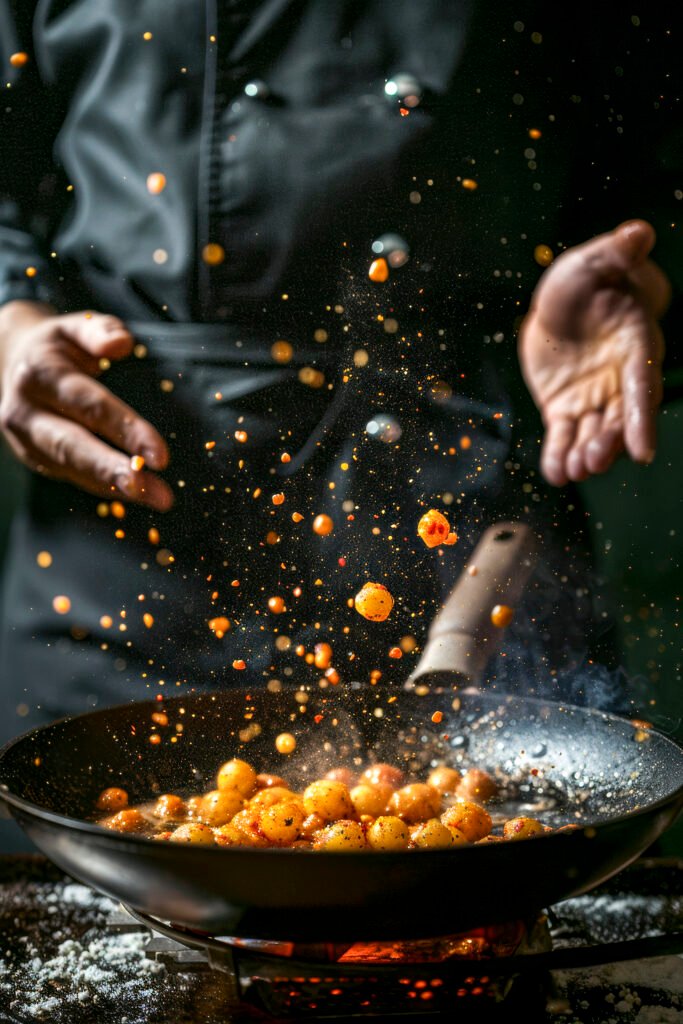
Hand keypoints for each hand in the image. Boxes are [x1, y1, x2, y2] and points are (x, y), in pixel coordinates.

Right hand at [0, 303, 172, 509]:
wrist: (14, 364)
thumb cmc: (58, 346)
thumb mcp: (75, 327)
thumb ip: (99, 332)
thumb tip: (121, 344)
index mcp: (40, 374)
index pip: (89, 406)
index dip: (126, 431)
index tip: (160, 456)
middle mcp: (25, 411)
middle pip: (74, 447)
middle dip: (115, 472)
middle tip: (156, 493)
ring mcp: (25, 440)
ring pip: (72, 469)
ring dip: (116, 488)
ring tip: (157, 498)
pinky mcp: (34, 458)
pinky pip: (72, 476)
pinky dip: (104, 488)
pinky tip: (136, 495)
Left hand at [518, 220, 669, 485]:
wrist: (560, 304)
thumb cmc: (587, 278)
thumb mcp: (596, 259)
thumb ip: (617, 251)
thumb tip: (638, 231)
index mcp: (635, 346)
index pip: (642, 385)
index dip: (641, 418)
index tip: (644, 452)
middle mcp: (619, 379)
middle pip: (618, 417)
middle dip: (609, 442)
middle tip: (594, 462)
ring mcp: (593, 398)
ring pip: (593, 431)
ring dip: (586, 453)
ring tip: (575, 472)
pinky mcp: (566, 409)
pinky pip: (563, 436)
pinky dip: (559, 455)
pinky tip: (555, 474)